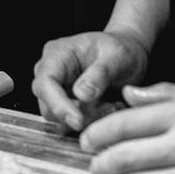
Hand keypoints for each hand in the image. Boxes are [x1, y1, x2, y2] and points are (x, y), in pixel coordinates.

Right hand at [32, 28, 148, 131]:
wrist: (130, 54)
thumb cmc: (122, 49)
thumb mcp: (117, 57)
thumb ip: (100, 74)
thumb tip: (81, 95)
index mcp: (58, 54)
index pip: (45, 83)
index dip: (58, 105)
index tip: (79, 121)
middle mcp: (51, 72)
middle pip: (48, 105)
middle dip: (78, 115)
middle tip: (109, 108)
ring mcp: (57, 89)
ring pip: (59, 119)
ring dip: (87, 120)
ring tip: (112, 106)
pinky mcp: (66, 104)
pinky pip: (71, 123)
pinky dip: (90, 123)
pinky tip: (108, 109)